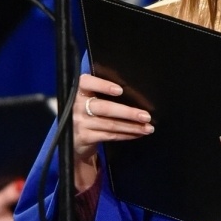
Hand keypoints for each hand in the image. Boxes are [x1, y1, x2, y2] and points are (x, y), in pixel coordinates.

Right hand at [74, 71, 153, 189]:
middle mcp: (76, 106)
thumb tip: (133, 93)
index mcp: (78, 91)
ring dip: (132, 126)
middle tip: (146, 116)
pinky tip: (137, 134)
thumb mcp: (87, 99)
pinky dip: (126, 135)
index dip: (103, 85)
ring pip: (110, 124)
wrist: (72, 138)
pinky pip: (109, 135)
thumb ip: (100, 92)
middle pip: (105, 108)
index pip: (86, 83)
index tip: (120, 90)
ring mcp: (79, 123)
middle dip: (128, 112)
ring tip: (148, 127)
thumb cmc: (85, 113)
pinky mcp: (84, 137)